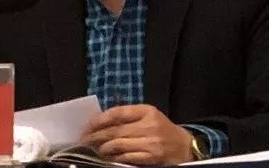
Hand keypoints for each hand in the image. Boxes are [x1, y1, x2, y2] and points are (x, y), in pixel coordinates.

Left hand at [80, 104, 194, 164]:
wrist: (185, 146)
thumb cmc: (163, 130)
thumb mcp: (149, 116)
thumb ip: (130, 116)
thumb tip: (102, 121)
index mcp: (147, 111)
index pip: (118, 112)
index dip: (100, 119)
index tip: (88, 125)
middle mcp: (149, 124)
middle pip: (116, 130)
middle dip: (97, 136)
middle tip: (84, 140)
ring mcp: (151, 141)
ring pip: (120, 144)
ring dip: (103, 148)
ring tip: (93, 150)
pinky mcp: (152, 157)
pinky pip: (128, 157)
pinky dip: (116, 158)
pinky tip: (109, 158)